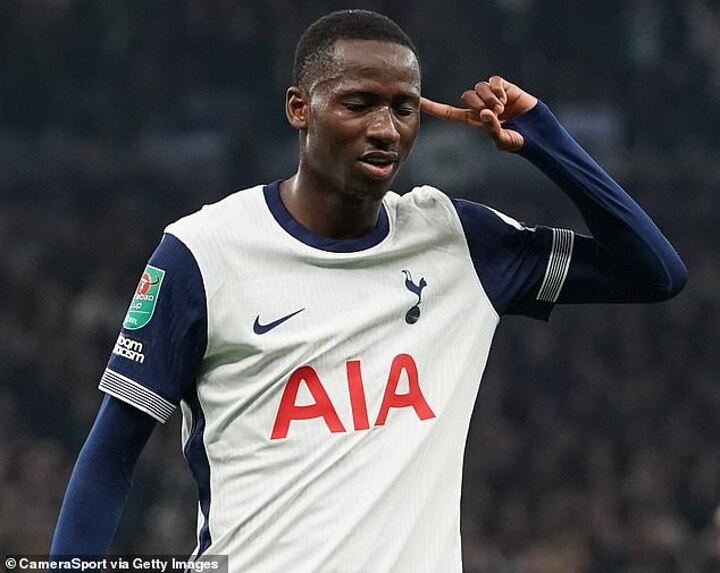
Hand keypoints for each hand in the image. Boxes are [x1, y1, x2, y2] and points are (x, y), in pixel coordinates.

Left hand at [420, 76, 537, 150]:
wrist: (537, 130)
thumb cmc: (518, 140)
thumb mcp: (502, 140)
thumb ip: (492, 129)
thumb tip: (484, 113)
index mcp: (473, 120)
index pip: (448, 112)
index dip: (433, 107)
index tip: (417, 101)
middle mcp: (479, 106)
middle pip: (466, 96)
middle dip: (479, 104)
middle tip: (496, 113)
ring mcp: (491, 95)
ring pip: (479, 88)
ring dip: (491, 98)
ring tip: (503, 108)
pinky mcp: (503, 86)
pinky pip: (493, 81)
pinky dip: (499, 90)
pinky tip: (508, 98)